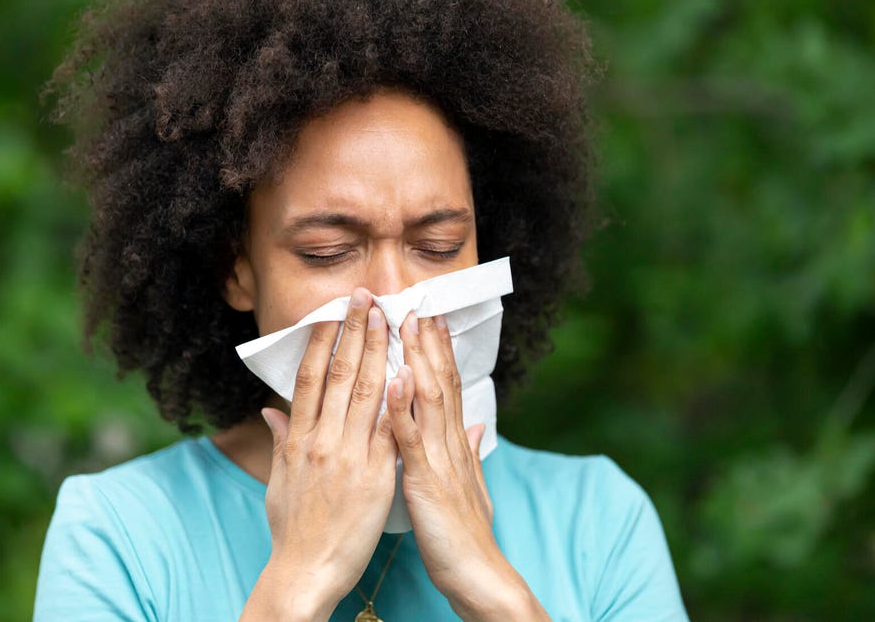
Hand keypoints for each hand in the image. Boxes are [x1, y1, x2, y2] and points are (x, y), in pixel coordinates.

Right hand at [241, 288, 403, 620]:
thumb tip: (271, 410)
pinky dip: (397, 400)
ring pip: (364, 392)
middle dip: (354, 331)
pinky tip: (407, 371)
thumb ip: (280, 440)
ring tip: (388, 318)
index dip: (322, 340)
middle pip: (338, 374)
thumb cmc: (292, 530)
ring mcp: (348, 456)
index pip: (309, 377)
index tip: (333, 311)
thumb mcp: (278, 481)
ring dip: (378, 350)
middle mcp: (321, 440)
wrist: (304, 572)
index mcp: (298, 439)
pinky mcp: (374, 476)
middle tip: (366, 296)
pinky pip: (388, 430)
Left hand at [388, 312, 548, 620]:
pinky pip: (412, 439)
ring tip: (408, 323)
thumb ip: (470, 451)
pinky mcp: (426, 480)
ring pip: (429, 399)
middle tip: (418, 300)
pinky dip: (403, 408)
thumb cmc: (465, 535)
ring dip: (419, 359)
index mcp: (454, 443)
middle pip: (441, 381)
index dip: (438, 350)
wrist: (477, 575)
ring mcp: (440, 459)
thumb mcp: (468, 486)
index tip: (429, 316)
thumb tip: (477, 425)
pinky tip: (396, 379)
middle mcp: (450, 443)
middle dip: (429, 341)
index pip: (446, 386)